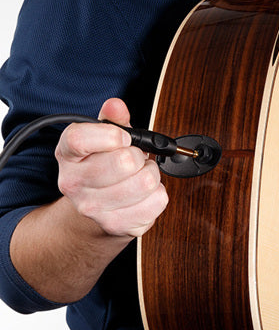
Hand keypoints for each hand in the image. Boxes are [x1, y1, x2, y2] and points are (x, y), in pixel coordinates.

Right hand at [55, 98, 168, 237]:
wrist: (96, 210)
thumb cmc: (104, 167)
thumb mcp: (104, 139)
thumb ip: (112, 120)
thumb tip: (116, 105)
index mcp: (68, 155)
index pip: (80, 139)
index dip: (111, 135)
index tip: (124, 137)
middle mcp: (74, 184)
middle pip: (124, 162)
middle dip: (139, 156)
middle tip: (135, 159)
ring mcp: (94, 209)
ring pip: (146, 182)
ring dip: (151, 174)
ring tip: (140, 175)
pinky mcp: (117, 225)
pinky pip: (158, 201)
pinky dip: (158, 194)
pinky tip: (144, 194)